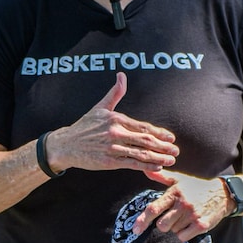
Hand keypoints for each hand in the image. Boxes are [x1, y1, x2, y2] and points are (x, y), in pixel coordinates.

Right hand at [48, 74, 178, 173]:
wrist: (66, 144)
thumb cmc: (84, 126)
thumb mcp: (99, 107)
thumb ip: (114, 93)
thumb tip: (121, 75)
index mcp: (116, 119)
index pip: (143, 126)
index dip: (160, 132)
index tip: (171, 137)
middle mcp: (115, 133)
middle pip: (145, 140)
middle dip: (163, 146)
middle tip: (176, 150)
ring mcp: (112, 148)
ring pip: (141, 153)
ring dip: (158, 157)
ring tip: (170, 159)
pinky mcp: (108, 162)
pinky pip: (131, 164)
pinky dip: (146, 166)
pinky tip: (156, 167)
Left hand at [134, 170, 231, 240]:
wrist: (222, 194)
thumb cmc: (196, 187)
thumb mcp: (179, 180)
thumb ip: (161, 177)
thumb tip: (146, 170)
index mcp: (175, 193)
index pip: (154, 208)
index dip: (143, 220)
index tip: (135, 229)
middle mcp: (183, 204)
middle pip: (162, 225)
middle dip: (164, 224)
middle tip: (173, 217)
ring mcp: (193, 215)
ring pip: (173, 231)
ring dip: (176, 227)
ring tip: (186, 216)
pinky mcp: (201, 225)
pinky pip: (183, 237)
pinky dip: (185, 233)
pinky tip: (191, 223)